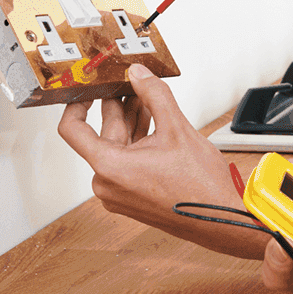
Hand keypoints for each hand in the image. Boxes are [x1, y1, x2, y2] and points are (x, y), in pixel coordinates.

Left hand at [57, 64, 267, 258]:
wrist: (220, 218)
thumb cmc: (200, 186)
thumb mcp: (176, 128)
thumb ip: (154, 94)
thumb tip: (139, 74)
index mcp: (109, 167)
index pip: (72, 129)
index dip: (77, 103)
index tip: (87, 90)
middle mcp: (107, 184)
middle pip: (102, 135)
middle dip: (119, 107)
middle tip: (131, 83)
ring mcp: (119, 193)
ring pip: (118, 147)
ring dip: (132, 123)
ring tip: (148, 100)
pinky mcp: (131, 197)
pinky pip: (126, 162)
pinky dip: (138, 141)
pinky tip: (154, 123)